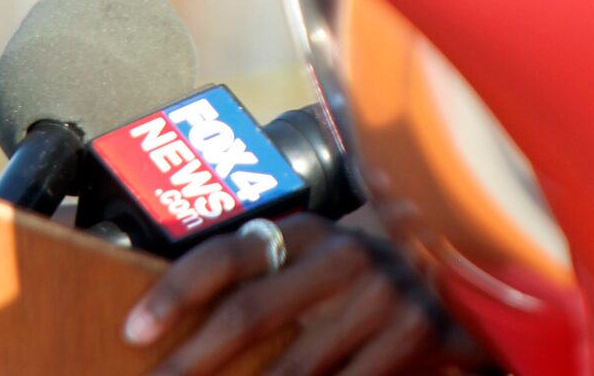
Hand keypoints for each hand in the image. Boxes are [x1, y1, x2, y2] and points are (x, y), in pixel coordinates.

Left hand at [121, 211, 491, 375]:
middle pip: (249, 313)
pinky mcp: (411, 337)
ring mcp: (378, 296)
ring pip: (291, 370)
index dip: (177, 290)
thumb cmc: (363, 276)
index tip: (133, 332)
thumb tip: (169, 324)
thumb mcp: (317, 259)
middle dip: (190, 364)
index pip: (230, 252)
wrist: (461, 269)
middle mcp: (340, 255)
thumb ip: (266, 276)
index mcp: (308, 231)